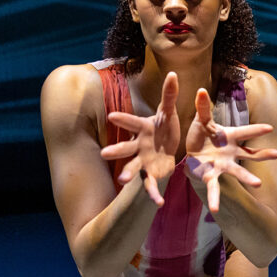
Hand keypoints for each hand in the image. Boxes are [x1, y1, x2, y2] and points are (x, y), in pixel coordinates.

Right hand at [100, 72, 179, 205]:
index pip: (132, 122)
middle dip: (115, 151)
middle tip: (104, 154)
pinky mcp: (152, 173)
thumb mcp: (169, 112)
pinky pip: (151, 185)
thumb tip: (172, 74)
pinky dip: (153, 194)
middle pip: (125, 148)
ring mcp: (143, 161)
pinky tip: (158, 202)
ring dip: (127, 174)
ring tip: (121, 181)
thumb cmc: (164, 127)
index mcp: (142, 128)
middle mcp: (138, 145)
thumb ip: (169, 95)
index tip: (111, 117)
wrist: (168, 147)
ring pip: (133, 168)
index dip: (123, 120)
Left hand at [184, 87, 276, 212]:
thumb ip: (202, 108)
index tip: (271, 127)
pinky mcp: (211, 176)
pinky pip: (214, 188)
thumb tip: (200, 90)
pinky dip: (214, 199)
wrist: (192, 153)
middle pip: (249, 154)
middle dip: (262, 155)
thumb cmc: (201, 135)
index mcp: (229, 137)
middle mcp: (230, 153)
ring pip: (238, 173)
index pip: (246, 132)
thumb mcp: (201, 121)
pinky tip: (215, 210)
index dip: (257, 130)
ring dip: (247, 178)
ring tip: (258, 184)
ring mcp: (223, 166)